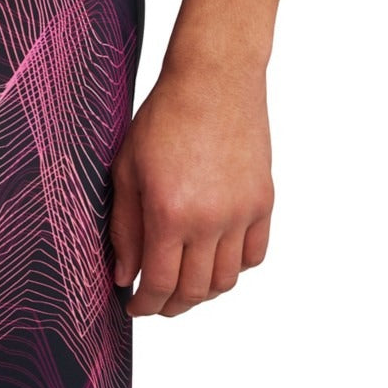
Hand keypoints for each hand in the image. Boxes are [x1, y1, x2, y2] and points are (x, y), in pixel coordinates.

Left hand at [109, 60, 272, 316]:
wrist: (214, 81)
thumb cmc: (163, 118)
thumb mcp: (126, 170)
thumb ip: (124, 228)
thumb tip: (123, 274)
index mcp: (169, 212)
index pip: (159, 283)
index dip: (144, 305)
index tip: (133, 307)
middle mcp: (210, 220)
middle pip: (194, 291)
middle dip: (170, 306)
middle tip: (155, 303)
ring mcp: (242, 213)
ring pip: (226, 280)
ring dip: (202, 292)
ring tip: (182, 285)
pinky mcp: (264, 202)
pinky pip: (253, 255)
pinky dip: (234, 269)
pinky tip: (213, 261)